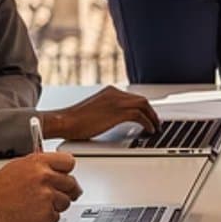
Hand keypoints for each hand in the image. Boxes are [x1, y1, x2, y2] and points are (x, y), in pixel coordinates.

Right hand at [0, 152, 81, 221]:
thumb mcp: (17, 167)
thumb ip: (38, 166)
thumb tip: (53, 169)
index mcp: (38, 162)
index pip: (68, 162)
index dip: (66, 171)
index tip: (66, 176)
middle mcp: (45, 177)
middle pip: (71, 183)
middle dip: (66, 190)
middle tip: (59, 195)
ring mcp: (47, 196)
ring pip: (65, 202)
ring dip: (55, 206)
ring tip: (37, 206)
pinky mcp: (46, 215)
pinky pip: (56, 217)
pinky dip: (47, 219)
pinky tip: (33, 215)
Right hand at [41, 87, 162, 140]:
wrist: (65, 121)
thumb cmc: (74, 121)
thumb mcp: (94, 111)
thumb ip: (107, 111)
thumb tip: (115, 120)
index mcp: (109, 91)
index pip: (132, 97)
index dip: (143, 107)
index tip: (147, 115)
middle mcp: (115, 93)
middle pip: (141, 100)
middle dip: (150, 111)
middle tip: (156, 121)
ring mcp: (117, 101)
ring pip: (143, 105)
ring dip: (152, 117)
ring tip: (155, 127)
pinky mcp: (117, 112)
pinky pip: (140, 116)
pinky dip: (147, 122)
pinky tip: (149, 130)